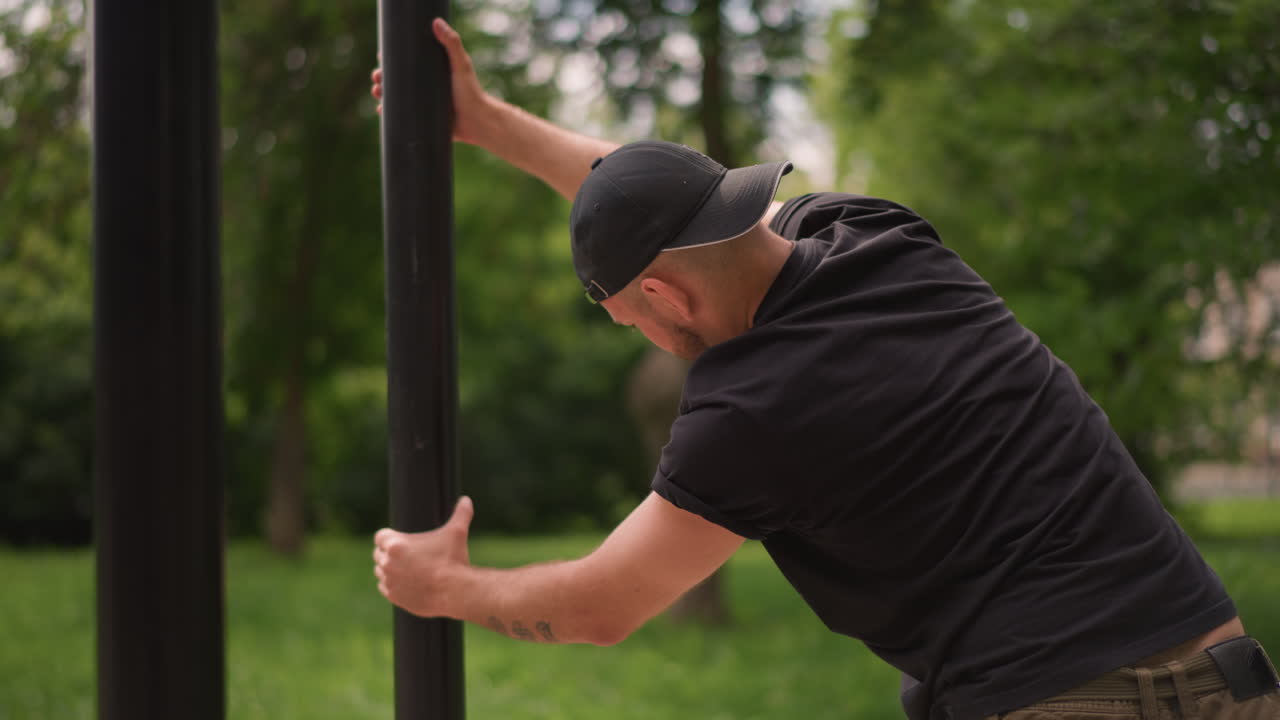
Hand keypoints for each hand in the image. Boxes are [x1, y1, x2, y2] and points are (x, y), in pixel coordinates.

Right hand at [370, 18, 492, 145]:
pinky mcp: (423, 119)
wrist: (478, 123)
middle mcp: (426, 86)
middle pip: (397, 79)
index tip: (381, 57)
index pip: (408, 61)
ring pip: (397, 97)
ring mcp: (424, 103)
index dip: (392, 59)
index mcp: (431, 72)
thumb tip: (437, 22)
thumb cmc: (472, 93)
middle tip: (376, 78)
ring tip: (377, 93)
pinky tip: (381, 111)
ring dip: (382, 94)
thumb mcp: (460, 65)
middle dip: (382, 77)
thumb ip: (451, 43)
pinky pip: (402, 116)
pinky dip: (390, 113)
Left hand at [373, 496, 474, 617]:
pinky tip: (407, 582)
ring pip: (381, 571)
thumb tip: (466, 500)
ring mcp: (389, 581)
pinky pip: (384, 587)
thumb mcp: (457, 533)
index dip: (389, 537)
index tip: (400, 540)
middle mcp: (388, 562)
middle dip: (390, 553)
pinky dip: (393, 584)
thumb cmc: (454, 560)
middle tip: (408, 554)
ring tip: (408, 568)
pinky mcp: (393, 596)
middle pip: (379, 553)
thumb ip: (460, 513)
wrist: (455, 591)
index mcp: (396, 544)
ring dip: (390, 568)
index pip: (380, 536)